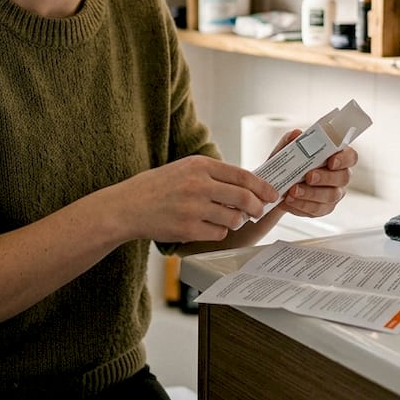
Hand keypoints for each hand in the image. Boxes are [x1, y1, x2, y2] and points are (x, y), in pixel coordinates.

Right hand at [112, 154, 277, 242]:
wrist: (127, 206)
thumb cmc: (156, 188)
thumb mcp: (184, 169)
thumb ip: (212, 175)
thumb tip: (246, 187)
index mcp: (199, 165)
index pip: (242, 175)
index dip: (262, 186)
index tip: (272, 194)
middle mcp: (198, 184)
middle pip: (244, 197)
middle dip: (256, 207)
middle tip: (258, 212)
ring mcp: (193, 207)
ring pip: (233, 219)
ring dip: (235, 221)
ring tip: (224, 219)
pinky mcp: (188, 229)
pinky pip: (218, 233)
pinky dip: (217, 233)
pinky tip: (205, 227)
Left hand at [271, 130, 357, 218]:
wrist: (275, 186)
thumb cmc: (287, 164)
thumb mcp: (285, 149)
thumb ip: (290, 140)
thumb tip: (296, 133)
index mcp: (336, 157)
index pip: (350, 156)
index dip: (344, 159)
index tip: (331, 161)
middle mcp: (340, 176)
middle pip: (343, 177)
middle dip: (325, 177)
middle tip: (308, 177)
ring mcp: (334, 193)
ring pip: (331, 196)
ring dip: (311, 194)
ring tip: (293, 191)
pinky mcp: (324, 208)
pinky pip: (318, 209)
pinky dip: (303, 205)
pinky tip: (291, 201)